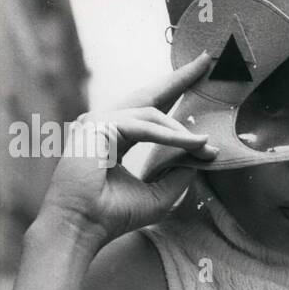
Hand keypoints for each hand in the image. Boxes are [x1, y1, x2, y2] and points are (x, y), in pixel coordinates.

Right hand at [38, 53, 215, 245]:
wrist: (82, 228)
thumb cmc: (114, 215)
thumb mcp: (160, 194)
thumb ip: (179, 171)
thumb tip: (203, 153)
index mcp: (116, 137)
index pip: (151, 112)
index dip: (176, 96)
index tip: (201, 80)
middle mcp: (106, 125)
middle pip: (148, 96)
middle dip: (179, 79)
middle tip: (205, 60)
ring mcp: (98, 122)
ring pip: (151, 114)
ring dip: (182, 129)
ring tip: (206, 145)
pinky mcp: (98, 126)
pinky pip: (144, 127)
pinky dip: (171, 136)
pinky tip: (193, 144)